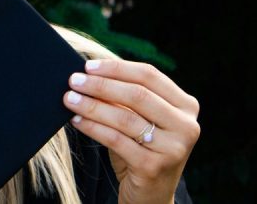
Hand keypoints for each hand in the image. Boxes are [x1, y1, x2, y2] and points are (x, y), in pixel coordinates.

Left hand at [63, 59, 199, 203]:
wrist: (149, 196)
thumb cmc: (140, 148)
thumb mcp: (139, 119)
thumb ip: (124, 96)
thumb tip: (89, 72)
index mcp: (186, 106)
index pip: (149, 76)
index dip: (116, 68)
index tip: (88, 66)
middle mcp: (186, 126)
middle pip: (137, 94)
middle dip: (101, 85)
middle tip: (74, 80)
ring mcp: (173, 148)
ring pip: (125, 117)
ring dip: (92, 105)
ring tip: (69, 99)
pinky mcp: (154, 167)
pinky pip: (116, 140)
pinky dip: (93, 127)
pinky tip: (76, 119)